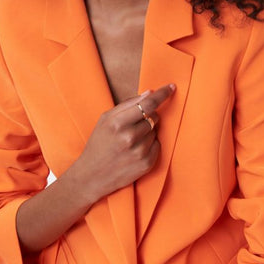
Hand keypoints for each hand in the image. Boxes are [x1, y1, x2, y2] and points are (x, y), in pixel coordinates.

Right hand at [71, 84, 175, 202]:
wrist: (92, 176)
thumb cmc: (98, 144)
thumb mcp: (105, 120)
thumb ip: (127, 104)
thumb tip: (149, 93)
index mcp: (117, 123)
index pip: (148, 104)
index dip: (162, 94)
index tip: (171, 87)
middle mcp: (129, 137)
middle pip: (154, 117)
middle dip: (148, 117)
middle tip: (134, 126)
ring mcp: (139, 152)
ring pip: (156, 131)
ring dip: (148, 132)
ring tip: (131, 141)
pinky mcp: (147, 164)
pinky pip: (158, 145)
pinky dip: (150, 145)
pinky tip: (135, 150)